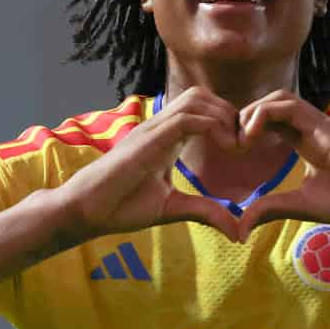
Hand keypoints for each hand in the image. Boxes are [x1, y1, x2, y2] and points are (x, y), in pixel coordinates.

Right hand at [51, 87, 247, 243]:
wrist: (85, 210)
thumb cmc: (120, 206)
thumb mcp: (173, 208)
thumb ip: (205, 211)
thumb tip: (238, 231)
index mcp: (165, 138)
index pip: (201, 110)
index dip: (227, 122)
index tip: (243, 149)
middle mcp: (160, 127)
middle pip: (202, 96)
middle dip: (230, 113)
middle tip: (244, 145)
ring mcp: (153, 129)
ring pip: (197, 99)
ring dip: (224, 116)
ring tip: (236, 146)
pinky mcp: (149, 139)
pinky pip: (187, 118)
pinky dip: (213, 127)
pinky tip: (226, 149)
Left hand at [236, 90, 329, 233]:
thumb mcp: (298, 206)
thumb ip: (269, 209)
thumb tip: (240, 230)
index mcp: (302, 141)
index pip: (268, 120)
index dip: (245, 128)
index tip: (233, 151)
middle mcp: (309, 127)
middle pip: (270, 103)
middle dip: (244, 117)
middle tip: (233, 145)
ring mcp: (318, 123)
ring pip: (278, 98)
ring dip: (252, 112)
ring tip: (242, 141)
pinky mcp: (325, 125)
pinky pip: (289, 105)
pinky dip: (263, 114)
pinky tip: (252, 137)